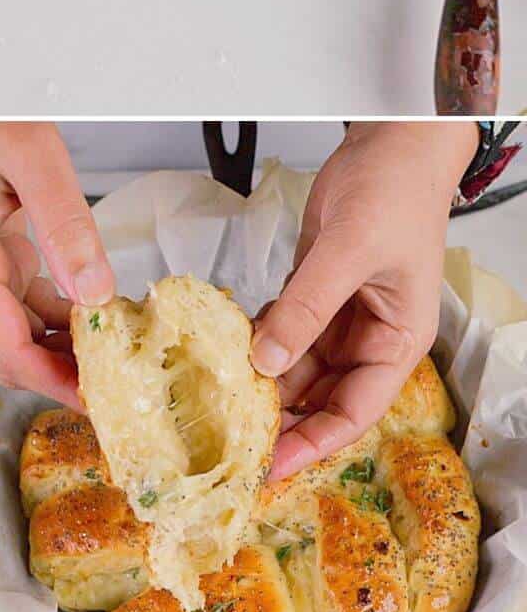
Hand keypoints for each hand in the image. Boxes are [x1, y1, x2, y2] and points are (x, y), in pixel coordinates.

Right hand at [0, 122, 114, 406]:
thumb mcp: (29, 153)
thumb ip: (64, 222)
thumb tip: (94, 290)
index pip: (4, 348)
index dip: (52, 382)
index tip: (99, 396)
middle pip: (9, 351)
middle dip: (62, 374)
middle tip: (118, 385)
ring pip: (19, 330)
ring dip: (64, 346)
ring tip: (118, 350)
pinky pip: (24, 300)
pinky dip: (60, 312)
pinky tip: (95, 310)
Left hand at [251, 121, 475, 481]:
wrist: (389, 144)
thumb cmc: (393, 194)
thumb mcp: (347, 253)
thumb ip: (306, 308)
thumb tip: (266, 362)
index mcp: (397, 341)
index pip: (354, 411)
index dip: (313, 443)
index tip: (270, 468)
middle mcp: (369, 336)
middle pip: (321, 396)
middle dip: (280, 419)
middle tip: (227, 442)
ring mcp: (339, 314)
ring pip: (295, 365)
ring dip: (260, 379)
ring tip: (214, 400)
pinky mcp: (312, 290)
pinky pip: (281, 329)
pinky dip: (255, 338)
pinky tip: (222, 346)